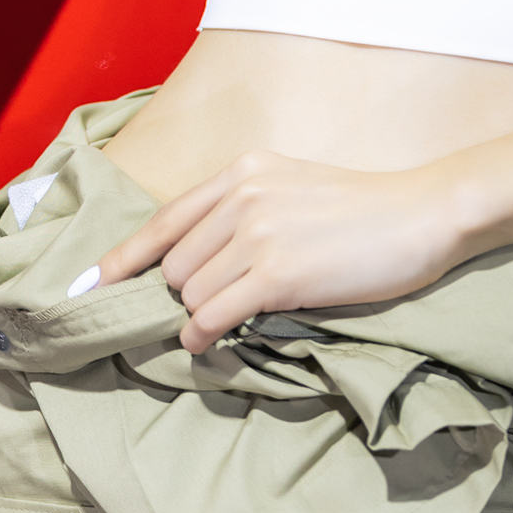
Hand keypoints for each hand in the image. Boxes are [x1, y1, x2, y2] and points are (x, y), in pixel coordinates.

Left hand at [99, 148, 470, 352]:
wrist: (422, 214)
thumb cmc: (365, 209)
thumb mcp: (293, 186)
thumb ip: (245, 210)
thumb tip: (200, 262)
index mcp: (243, 171)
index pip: (164, 218)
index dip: (123, 257)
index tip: (90, 283)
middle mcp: (242, 196)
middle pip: (175, 262)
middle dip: (181, 293)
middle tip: (203, 312)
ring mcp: (258, 233)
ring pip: (191, 291)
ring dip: (196, 316)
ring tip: (216, 326)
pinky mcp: (278, 273)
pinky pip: (214, 314)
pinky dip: (202, 334)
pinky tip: (209, 341)